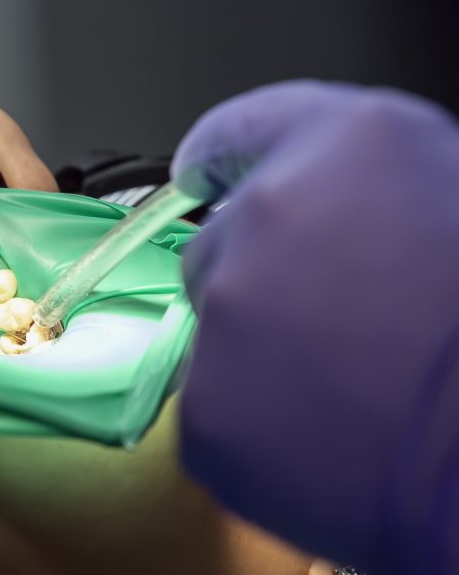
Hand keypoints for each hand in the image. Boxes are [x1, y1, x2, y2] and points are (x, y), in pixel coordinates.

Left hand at [172, 80, 458, 574]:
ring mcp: (226, 316)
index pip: (242, 129)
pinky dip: (256, 427)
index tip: (202, 173)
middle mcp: (265, 214)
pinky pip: (218, 412)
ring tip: (342, 393)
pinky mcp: (207, 412)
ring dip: (258, 354)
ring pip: (216, 334)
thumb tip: (320, 205)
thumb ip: (371, 184)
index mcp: (350, 144)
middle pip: (218, 246)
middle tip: (331, 323)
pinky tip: (325, 444)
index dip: (219, 155)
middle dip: (257, 277)